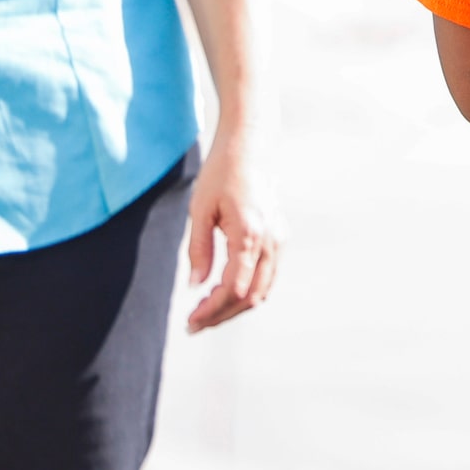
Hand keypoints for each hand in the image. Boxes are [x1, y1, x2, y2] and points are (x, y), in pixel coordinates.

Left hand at [183, 128, 279, 332]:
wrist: (250, 146)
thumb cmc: (221, 173)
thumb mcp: (200, 210)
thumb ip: (198, 250)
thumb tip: (195, 286)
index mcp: (249, 235)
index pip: (233, 289)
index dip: (211, 310)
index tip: (190, 320)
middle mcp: (270, 241)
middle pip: (251, 297)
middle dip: (222, 315)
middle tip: (193, 324)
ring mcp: (279, 240)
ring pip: (263, 290)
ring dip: (235, 307)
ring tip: (206, 312)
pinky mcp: (279, 237)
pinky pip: (267, 276)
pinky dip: (248, 292)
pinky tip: (223, 292)